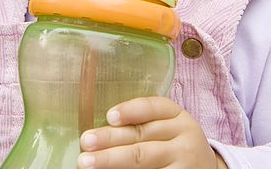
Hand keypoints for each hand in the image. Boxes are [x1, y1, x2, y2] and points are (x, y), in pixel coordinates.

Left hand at [77, 96, 227, 167]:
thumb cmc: (177, 145)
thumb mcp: (170, 128)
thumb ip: (145, 125)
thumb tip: (102, 130)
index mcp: (179, 116)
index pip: (154, 107)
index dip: (131, 110)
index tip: (109, 116)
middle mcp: (184, 136)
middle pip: (143, 135)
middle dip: (111, 139)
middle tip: (86, 142)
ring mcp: (184, 161)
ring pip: (144, 158)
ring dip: (112, 160)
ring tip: (87, 162)